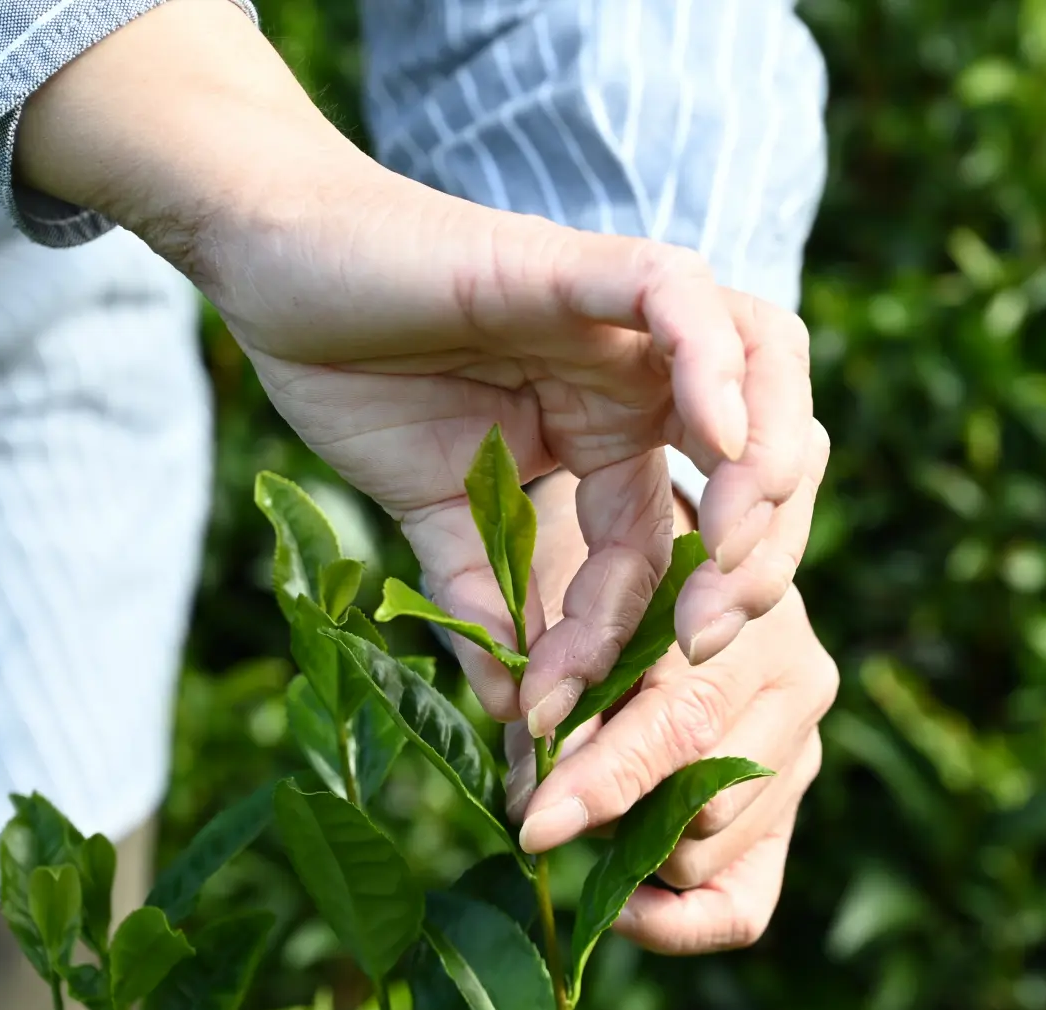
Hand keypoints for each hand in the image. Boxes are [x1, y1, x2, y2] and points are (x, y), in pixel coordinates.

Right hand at [16, 0, 819, 727]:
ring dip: (769, 470)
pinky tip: (719, 441)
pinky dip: (717, 364)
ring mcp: (623, 319)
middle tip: (699, 645)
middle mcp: (640, 378)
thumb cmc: (353, 375)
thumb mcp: (431, 514)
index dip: (634, 631)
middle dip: (752, 563)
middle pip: (761, 464)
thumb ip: (483, 599)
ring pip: (763, 371)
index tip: (572, 702)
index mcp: (613, 435)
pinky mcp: (586, 265)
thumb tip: (516, 709)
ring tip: (733, 558)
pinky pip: (684, 300)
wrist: (276, 276)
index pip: (666, 545)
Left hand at [502, 474, 837, 952]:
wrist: (675, 555)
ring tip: (588, 801)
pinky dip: (680, 921)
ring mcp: (803, 745)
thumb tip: (532, 803)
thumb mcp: (570, 603)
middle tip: (540, 811)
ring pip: (709, 851)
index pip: (683, 724)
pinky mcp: (789, 805)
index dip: (603, 782)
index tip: (534, 823)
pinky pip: (744, 903)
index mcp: (749, 617)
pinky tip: (621, 904)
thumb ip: (557, 692)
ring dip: (630, 849)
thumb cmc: (603, 572)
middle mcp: (796, 678)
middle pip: (703, 800)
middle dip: (607, 823)